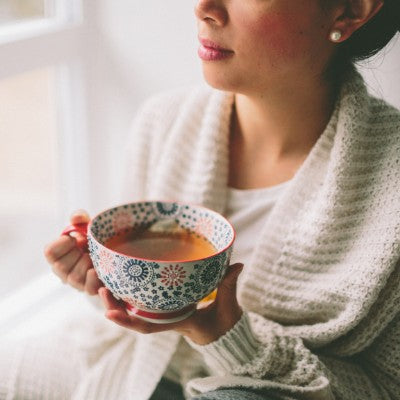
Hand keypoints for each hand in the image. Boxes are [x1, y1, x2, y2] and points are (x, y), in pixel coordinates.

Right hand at [44, 210, 102, 294]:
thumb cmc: (92, 239)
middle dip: (76, 254)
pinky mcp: (91, 289)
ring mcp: (77, 282)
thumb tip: (78, 217)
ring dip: (88, 264)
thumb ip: (80, 217)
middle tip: (86, 248)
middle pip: (61, 267)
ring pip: (75, 277)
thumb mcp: (86, 226)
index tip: (73, 238)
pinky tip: (98, 271)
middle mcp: (63, 271)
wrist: (111, 252)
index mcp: (58, 254)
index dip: (62, 243)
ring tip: (95, 257)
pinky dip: (94, 279)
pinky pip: (89, 289)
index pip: (50, 252)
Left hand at [98, 263, 243, 344]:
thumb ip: (229, 285)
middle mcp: (167, 319)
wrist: (226, 332)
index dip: (129, 321)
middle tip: (101, 289)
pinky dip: (131, 296)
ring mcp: (166, 314)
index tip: (109, 314)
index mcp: (178, 322)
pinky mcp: (169, 307)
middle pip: (135, 319)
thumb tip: (237, 265)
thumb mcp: (228, 306)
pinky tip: (123, 282)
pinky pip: (146, 303)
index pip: (150, 327)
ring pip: (137, 311)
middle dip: (115, 308)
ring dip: (118, 301)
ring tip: (104, 284)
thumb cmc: (224, 322)